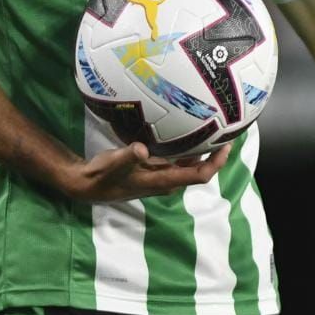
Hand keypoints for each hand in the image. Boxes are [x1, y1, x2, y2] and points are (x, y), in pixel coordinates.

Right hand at [58, 142, 229, 201]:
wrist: (88, 185)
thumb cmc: (102, 175)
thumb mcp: (114, 164)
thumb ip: (128, 157)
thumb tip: (141, 149)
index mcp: (163, 181)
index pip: (199, 175)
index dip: (216, 163)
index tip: (226, 146)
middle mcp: (166, 181)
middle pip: (199, 169)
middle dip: (214, 154)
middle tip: (224, 131)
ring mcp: (160, 176)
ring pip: (188, 164)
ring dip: (202, 151)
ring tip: (212, 129)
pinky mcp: (153, 169)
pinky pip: (177, 160)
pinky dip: (186, 149)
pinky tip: (187, 132)